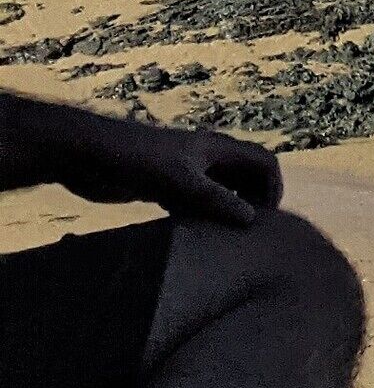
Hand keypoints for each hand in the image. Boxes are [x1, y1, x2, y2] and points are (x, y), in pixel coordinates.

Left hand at [0, 93, 283, 225]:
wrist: (88, 154)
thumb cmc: (137, 159)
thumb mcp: (179, 181)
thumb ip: (214, 199)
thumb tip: (251, 219)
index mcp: (217, 148)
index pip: (264, 162)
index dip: (272, 188)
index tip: (265, 218)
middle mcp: (206, 158)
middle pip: (245, 177)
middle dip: (253, 201)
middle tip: (248, 233)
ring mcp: (185, 172)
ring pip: (219, 192)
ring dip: (226, 212)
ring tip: (224, 239)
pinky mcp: (164, 186)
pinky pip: (193, 203)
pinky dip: (200, 218)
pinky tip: (193, 237)